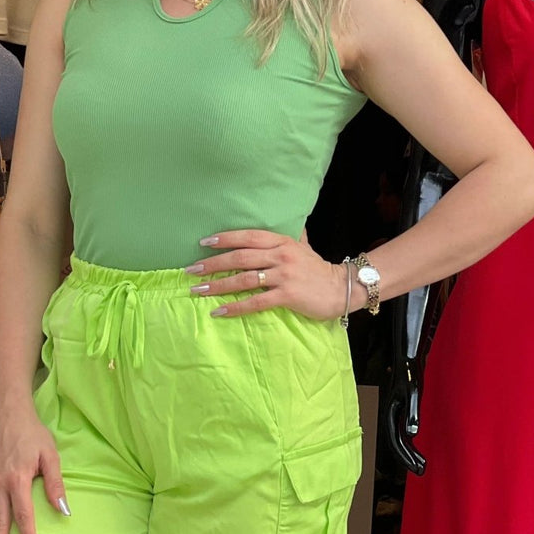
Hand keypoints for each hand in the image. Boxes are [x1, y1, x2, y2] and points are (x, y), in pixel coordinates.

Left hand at [185, 229, 349, 321]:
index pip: (247, 236)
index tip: (203, 243)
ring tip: (198, 290)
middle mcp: (280, 255)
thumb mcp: (304, 247)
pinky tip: (219, 312)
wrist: (341, 288)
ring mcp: (283, 275)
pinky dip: (235, 308)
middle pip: (240, 257)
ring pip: (244, 279)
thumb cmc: (319, 269)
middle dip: (212, 264)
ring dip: (218, 285)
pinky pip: (256, 302)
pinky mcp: (287, 295)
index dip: (224, 239)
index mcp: (282, 241)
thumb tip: (290, 221)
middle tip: (191, 270)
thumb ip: (291, 236)